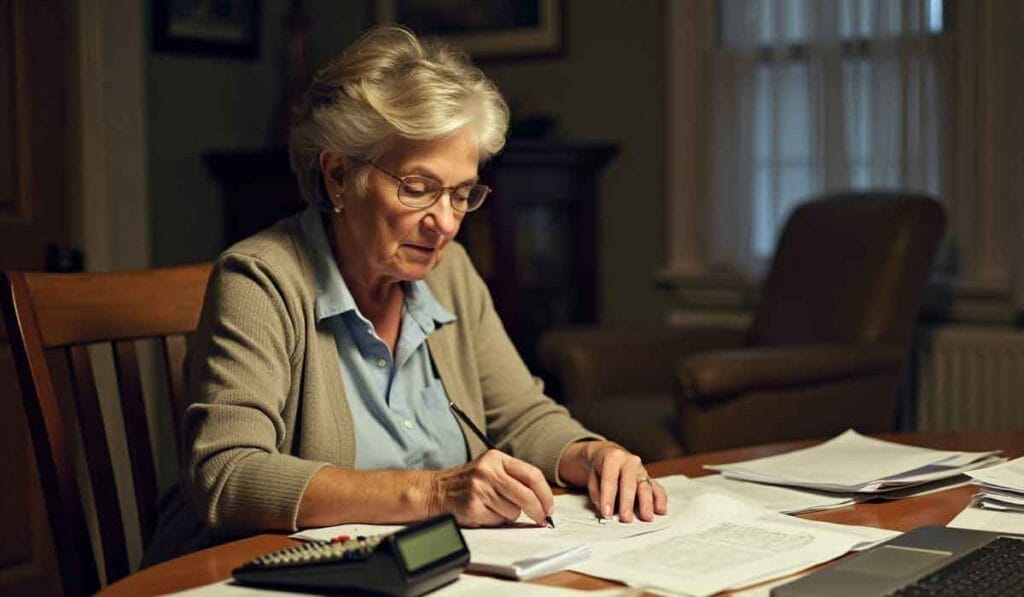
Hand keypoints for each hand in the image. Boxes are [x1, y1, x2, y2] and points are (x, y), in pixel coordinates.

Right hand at [427, 450, 554, 526]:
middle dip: (537, 510)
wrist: (434, 491)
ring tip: (493, 507)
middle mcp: (488, 471)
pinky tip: (483, 512)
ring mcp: (479, 488)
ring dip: (509, 515)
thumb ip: (513, 477)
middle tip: (541, 518)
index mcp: (496, 458)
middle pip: (526, 495)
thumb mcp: (489, 469)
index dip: (545, 493)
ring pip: (513, 511)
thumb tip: (542, 499)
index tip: (549, 506)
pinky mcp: (472, 506)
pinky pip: (497, 520)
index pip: (532, 474)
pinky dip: (495, 521)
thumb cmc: (467, 483)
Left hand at [562, 441, 667, 522]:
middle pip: (630, 483)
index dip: (608, 497)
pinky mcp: (649, 478)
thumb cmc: (600, 466)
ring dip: (647, 503)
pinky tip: (660, 510)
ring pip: (645, 486)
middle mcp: (630, 462)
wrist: (609, 454)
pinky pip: (657, 488)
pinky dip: (659, 499)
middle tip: (626, 518)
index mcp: (613, 457)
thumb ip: (596, 491)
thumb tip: (602, 507)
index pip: (610, 479)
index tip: (606, 513)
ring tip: (647, 517)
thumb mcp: (591, 474)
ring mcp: (641, 470)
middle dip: (627, 502)